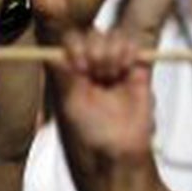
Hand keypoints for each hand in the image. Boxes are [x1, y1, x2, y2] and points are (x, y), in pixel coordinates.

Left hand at [51, 28, 153, 162]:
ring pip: (113, 37)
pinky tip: (125, 70)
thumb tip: (54, 52)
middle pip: (92, 34)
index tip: (80, 64)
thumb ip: (64, 76)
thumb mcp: (70, 105)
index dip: (76, 45)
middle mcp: (92, 67)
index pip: (71, 41)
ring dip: (111, 50)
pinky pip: (134, 47)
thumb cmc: (89, 137)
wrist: (119, 156)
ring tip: (111, 75)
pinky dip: (129, 51)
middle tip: (95, 73)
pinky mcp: (137, 72)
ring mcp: (115, 68)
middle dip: (94, 48)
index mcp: (71, 73)